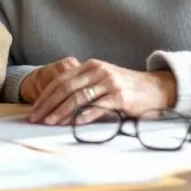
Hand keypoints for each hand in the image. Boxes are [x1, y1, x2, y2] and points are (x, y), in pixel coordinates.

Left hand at [28, 59, 176, 125]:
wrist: (156, 88)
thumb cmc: (126, 87)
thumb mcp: (103, 79)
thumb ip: (83, 85)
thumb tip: (57, 102)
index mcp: (90, 66)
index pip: (60, 80)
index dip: (45, 95)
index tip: (34, 109)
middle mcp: (98, 71)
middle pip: (65, 88)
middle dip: (47, 104)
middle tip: (35, 118)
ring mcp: (109, 83)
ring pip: (78, 97)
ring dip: (61, 111)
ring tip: (49, 122)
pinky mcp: (120, 97)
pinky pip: (96, 107)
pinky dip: (82, 116)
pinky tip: (72, 123)